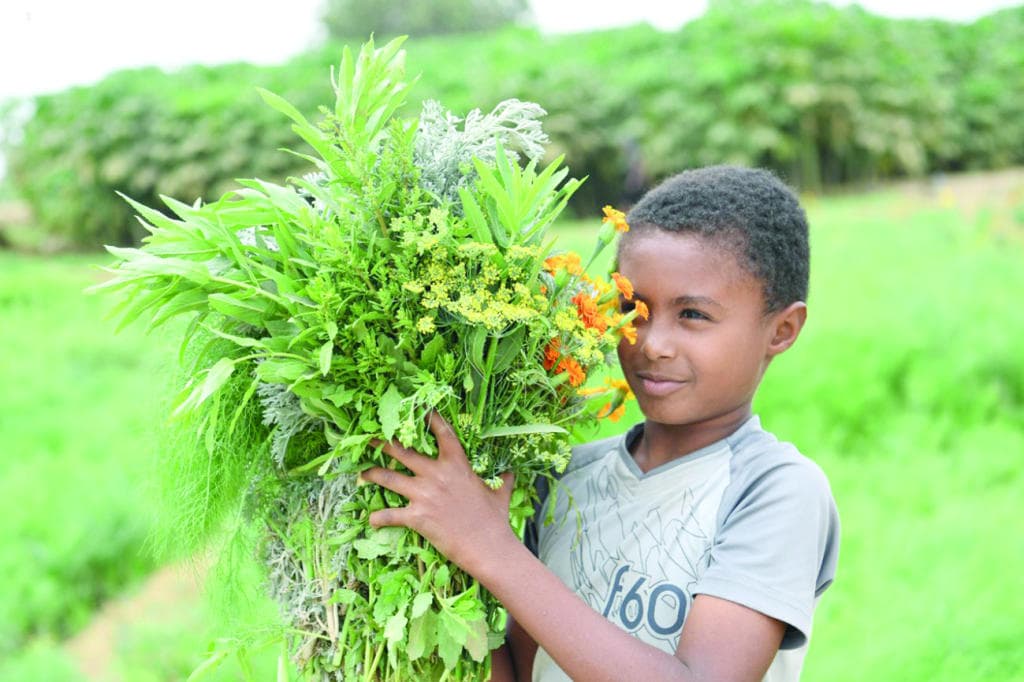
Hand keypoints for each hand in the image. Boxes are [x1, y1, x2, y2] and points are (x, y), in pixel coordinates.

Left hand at [362, 411, 516, 573]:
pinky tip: (371, 519)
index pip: (442, 433)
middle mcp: (437, 474)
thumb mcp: (501, 493)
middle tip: (369, 439)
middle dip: (383, 444)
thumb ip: (505, 479)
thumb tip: (513, 472)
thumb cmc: (496, 520)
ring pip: (389, 478)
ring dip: (372, 474)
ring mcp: (425, 495)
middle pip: (403, 452)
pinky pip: (390, 515)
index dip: (429, 418)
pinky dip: (378, 517)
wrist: (489, 546)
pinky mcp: (417, 517)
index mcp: (457, 464)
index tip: (418, 409)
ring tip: (362, 473)